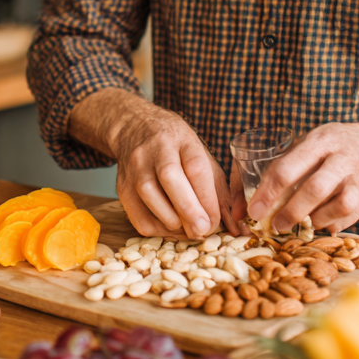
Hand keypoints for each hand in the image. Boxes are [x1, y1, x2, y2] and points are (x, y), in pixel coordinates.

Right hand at [112, 104, 238, 238]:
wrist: (134, 128)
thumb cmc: (176, 147)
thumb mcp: (200, 155)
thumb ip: (217, 189)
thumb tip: (236, 227)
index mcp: (182, 139)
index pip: (196, 167)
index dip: (206, 198)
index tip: (215, 220)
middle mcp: (156, 149)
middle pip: (170, 179)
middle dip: (189, 211)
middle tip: (202, 230)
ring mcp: (135, 167)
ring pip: (151, 198)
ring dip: (173, 223)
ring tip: (188, 229)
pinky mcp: (122, 186)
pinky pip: (138, 216)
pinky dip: (157, 229)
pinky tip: (170, 226)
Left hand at [246, 121, 358, 233]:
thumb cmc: (329, 147)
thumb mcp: (306, 144)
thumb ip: (279, 169)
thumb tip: (242, 206)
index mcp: (319, 141)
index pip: (288, 167)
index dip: (268, 192)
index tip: (253, 211)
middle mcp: (343, 157)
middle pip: (315, 189)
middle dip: (291, 211)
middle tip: (276, 225)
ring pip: (337, 206)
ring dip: (315, 219)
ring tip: (303, 221)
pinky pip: (348, 218)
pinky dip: (330, 224)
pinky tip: (321, 220)